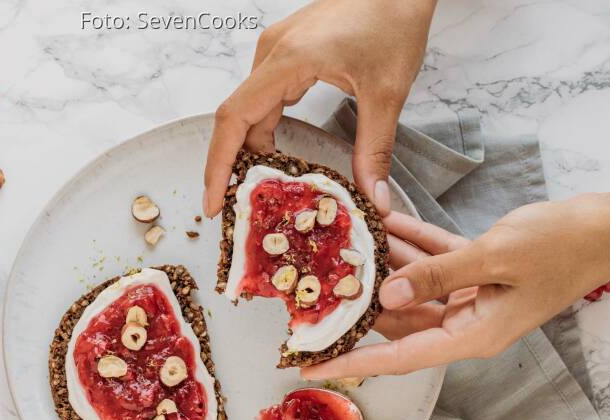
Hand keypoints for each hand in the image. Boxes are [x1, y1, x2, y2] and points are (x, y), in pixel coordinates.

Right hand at [203, 0, 436, 217]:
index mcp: (287, 60)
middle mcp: (271, 53)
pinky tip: (276, 157)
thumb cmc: (393, 19)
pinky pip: (265, 98)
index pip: (233, 118)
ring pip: (251, 110)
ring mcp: (276, 50)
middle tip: (236, 209)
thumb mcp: (386, 92)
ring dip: (251, 150)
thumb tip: (373, 200)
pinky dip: (265, 130)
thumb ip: (374, 149)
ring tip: (259, 191)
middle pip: (236, 118)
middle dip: (231, 166)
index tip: (215, 202)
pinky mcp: (288, 52)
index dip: (218, 165)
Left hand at [301, 193, 609, 379]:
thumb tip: (385, 291)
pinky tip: (382, 221)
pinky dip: (411, 242)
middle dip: (359, 304)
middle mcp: (467, 322)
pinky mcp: (478, 269)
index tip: (312, 365)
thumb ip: (437, 274)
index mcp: (473, 335)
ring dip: (383, 264)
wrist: (608, 224)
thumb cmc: (563, 246)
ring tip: (340, 246)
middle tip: (313, 289)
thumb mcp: (494, 257)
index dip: (353, 362)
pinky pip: (433, 259)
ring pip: (412, 285)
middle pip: (398, 320)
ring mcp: (472, 296)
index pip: (399, 357)